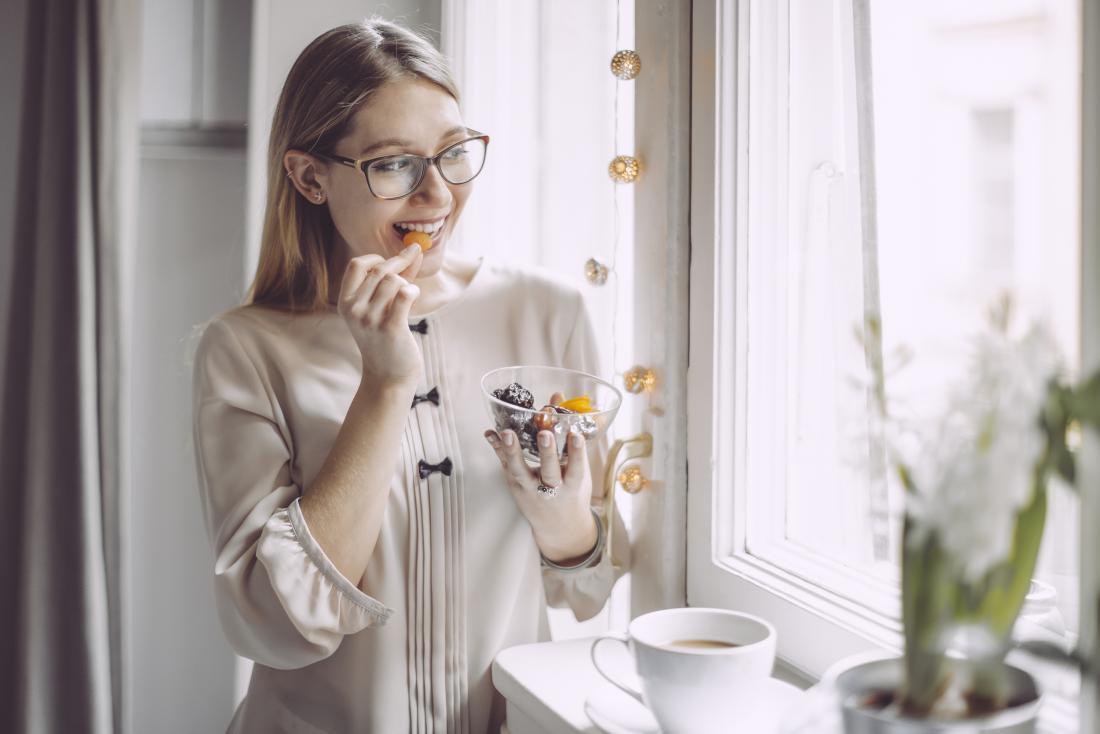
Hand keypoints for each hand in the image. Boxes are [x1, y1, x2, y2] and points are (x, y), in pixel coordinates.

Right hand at [338, 244, 424, 389]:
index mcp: (345, 302)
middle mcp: (354, 309)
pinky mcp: (390, 328)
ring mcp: (370, 319)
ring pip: (393, 280)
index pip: (357, 264)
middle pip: (380, 269)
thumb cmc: (387, 338)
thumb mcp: (379, 308)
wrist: (389, 375)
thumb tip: (415, 250)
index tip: (393, 262)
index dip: (377, 257)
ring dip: (406, 282)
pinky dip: (412, 290)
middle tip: (414, 262)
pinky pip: (403, 295)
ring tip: (408, 294)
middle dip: (400, 263)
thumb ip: (394, 279)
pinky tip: (414, 295)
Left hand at [483, 428, 598, 562]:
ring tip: (507, 433)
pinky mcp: (515, 487)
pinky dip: (497, 449)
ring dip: (513, 451)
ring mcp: (530, 490)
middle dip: (547, 453)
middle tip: (544, 434)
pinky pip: (505, 466)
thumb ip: (572, 448)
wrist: (559, 526)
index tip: (575, 435)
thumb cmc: (571, 494)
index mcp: (573, 486)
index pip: (576, 468)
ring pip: (520, 472)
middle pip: (549, 472)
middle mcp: (551, 490)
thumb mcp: (580, 476)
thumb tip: (558, 405)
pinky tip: (490, 434)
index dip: (577, 452)